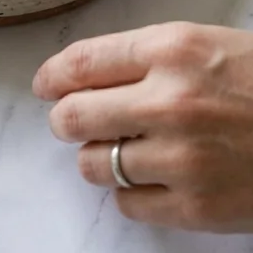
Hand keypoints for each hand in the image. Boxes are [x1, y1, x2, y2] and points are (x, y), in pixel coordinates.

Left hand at [33, 22, 252, 232]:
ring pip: (94, 164)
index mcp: (172, 50)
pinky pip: (128, 204)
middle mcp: (169, 102)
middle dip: (66, 118)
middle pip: (73, 116)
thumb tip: (82, 73)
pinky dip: (130, 191)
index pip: (80, 63)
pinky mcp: (197, 208)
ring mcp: (182, 160)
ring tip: (120, 147)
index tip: (45, 85)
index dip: (52, 76)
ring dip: (98, 155)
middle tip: (74, 120)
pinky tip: (151, 176)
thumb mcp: (207, 43)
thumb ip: (146, 56)